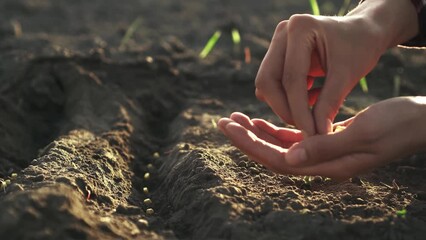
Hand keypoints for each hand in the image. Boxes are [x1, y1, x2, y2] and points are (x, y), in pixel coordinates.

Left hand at [218, 97, 425, 178]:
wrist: (419, 122)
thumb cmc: (398, 125)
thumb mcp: (364, 134)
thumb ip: (326, 146)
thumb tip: (288, 158)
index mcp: (328, 165)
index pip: (279, 160)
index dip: (251, 145)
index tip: (229, 127)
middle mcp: (322, 164)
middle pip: (273, 155)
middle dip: (246, 139)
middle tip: (222, 121)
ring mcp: (323, 154)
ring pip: (280, 147)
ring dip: (256, 133)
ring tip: (235, 119)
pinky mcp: (326, 141)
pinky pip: (294, 139)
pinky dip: (274, 130)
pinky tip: (259, 121)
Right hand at [255, 0, 417, 135]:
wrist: (362, 33)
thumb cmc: (359, 48)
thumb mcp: (347, 76)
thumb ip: (329, 104)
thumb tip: (317, 134)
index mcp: (300, 28)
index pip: (291, 78)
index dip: (299, 109)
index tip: (311, 133)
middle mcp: (282, 33)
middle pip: (268, 81)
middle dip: (285, 109)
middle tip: (306, 127)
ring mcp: (276, 43)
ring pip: (266, 85)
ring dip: (285, 105)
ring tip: (312, 114)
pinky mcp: (276, 56)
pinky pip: (272, 84)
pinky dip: (287, 99)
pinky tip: (311, 100)